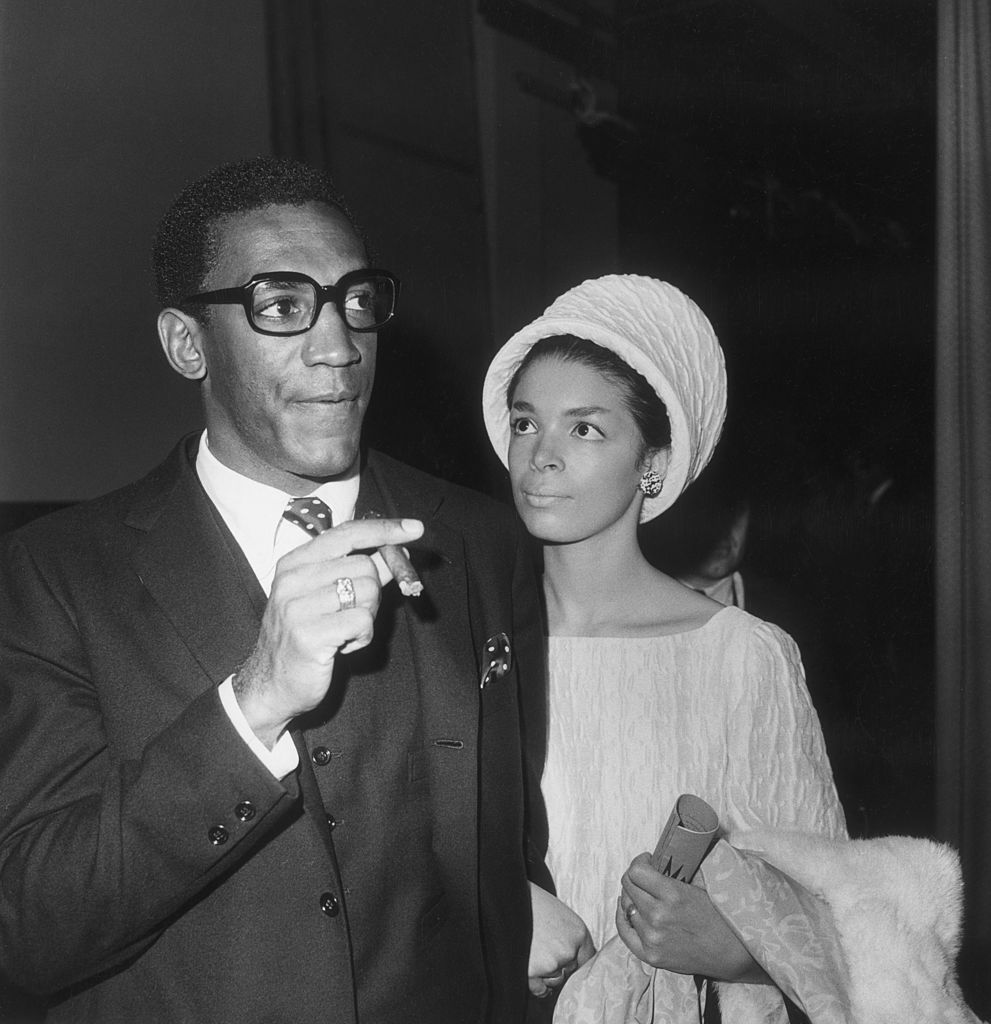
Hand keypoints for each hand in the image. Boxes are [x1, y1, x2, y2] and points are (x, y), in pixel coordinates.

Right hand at [235, 517, 423, 746]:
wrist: (269, 686)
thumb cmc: (304, 638)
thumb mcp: (326, 597)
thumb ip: (359, 572)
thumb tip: (396, 552)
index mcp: (294, 563)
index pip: (347, 534)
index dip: (384, 529)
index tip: (415, 529)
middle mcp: (292, 579)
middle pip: (365, 566)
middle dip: (372, 593)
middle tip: (351, 616)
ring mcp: (297, 607)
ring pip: (368, 592)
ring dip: (367, 617)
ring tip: (343, 632)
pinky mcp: (308, 635)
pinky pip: (363, 622)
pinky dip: (362, 637)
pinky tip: (342, 647)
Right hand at [528, 882, 594, 997]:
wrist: (505, 897)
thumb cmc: (530, 902)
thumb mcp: (557, 913)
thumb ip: (568, 935)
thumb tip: (573, 957)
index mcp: (578, 932)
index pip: (587, 960)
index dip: (576, 962)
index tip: (569, 963)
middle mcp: (569, 950)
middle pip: (570, 971)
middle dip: (559, 966)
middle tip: (542, 950)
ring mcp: (552, 963)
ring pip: (554, 980)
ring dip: (545, 974)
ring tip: (532, 950)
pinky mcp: (533, 972)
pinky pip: (539, 989)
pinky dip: (533, 982)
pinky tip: (527, 962)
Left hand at [616, 852, 764, 981]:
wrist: (732, 953)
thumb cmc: (720, 916)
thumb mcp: (702, 884)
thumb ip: (678, 869)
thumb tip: (661, 853)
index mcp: (672, 895)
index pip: (636, 871)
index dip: (640, 861)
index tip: (648, 860)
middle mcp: (658, 916)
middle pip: (628, 886)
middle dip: (635, 876)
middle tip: (646, 877)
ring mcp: (652, 938)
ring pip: (626, 906)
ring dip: (633, 896)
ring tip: (644, 895)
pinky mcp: (650, 955)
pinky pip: (624, 931)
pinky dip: (623, 917)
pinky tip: (629, 909)